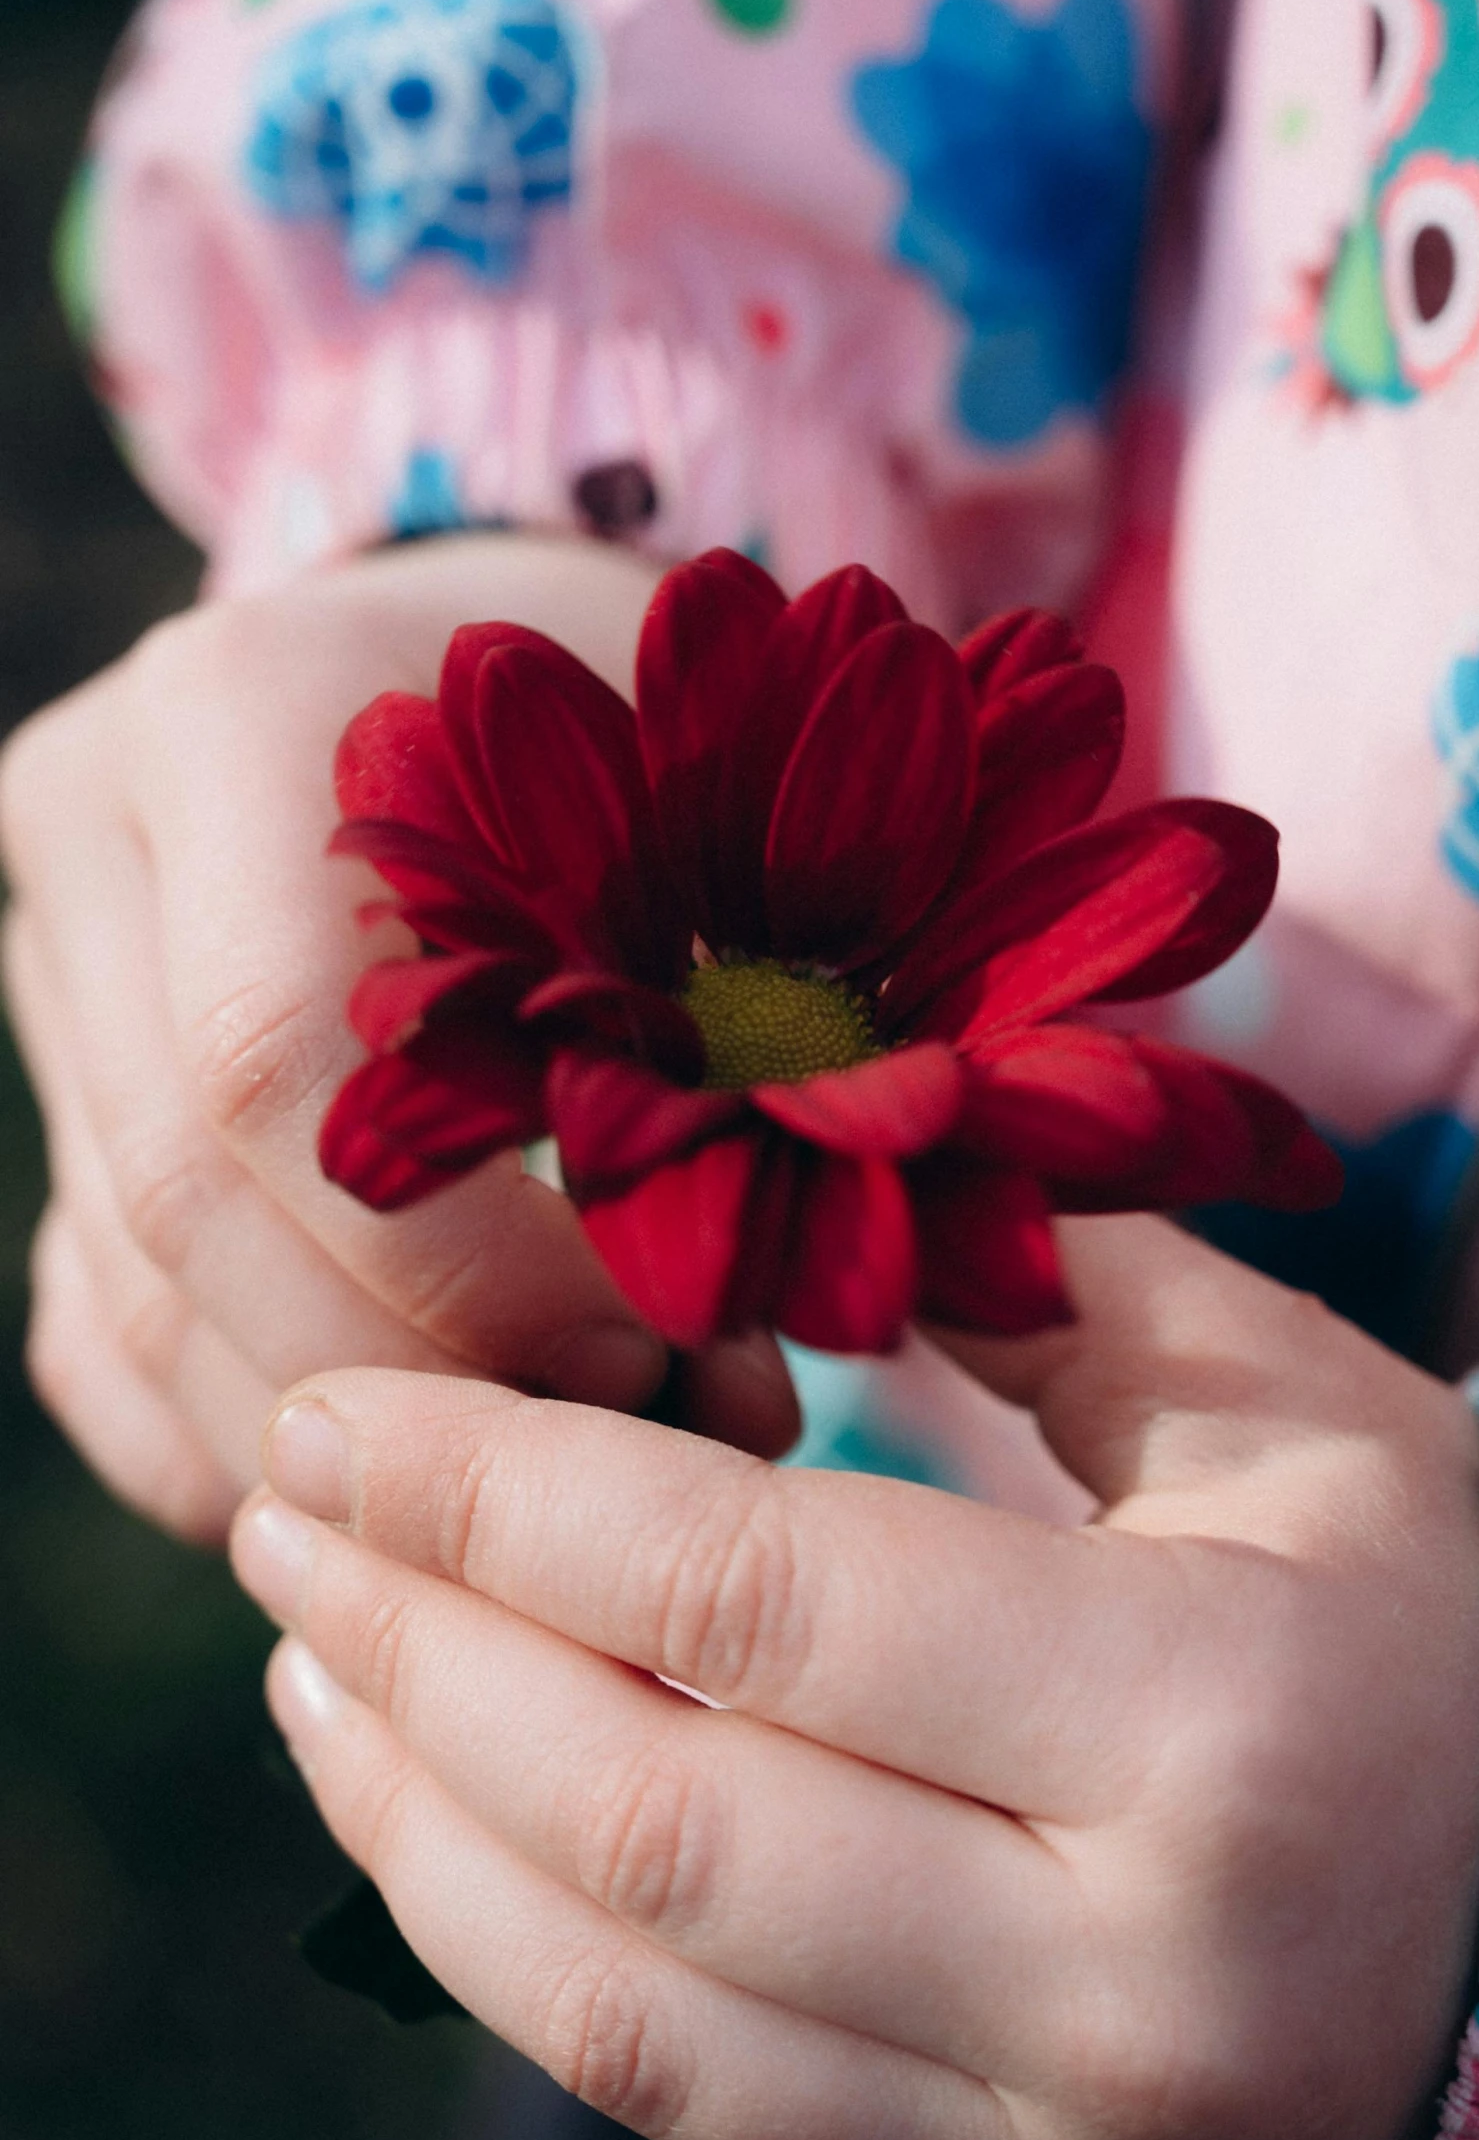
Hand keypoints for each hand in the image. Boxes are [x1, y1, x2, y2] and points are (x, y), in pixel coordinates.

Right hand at [0, 534, 799, 1540]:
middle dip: (410, 1386)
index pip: (279, 1070)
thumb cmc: (643, 723)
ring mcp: (49, 958)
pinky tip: (374, 1496)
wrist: (486, 643)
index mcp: (236, 709)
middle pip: (181, 1207)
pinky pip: (89, 1315)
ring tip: (551, 1492)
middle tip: (624, 1461)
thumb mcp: (700, 809)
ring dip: (341, 1439)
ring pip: (128, 1288)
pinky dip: (217, 1432)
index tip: (660, 1351)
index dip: (461, 1267)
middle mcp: (94, 825)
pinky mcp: (58, 1075)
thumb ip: (701, 1020)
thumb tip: (747, 1353)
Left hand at [229, 1214, 1478, 2139]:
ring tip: (314, 1659)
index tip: (336, 1413)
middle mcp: (1116, 1992)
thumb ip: (1043, 1288)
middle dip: (411, 1645)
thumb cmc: (1404, 1639)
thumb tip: (777, 1188)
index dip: (501, 1491)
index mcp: (1200, 1730)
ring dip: (414, 1819)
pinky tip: (443, 1818)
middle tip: (280, 1511)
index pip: (753, 1599)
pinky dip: (515, 1962)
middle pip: (646, 1821)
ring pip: (620, 2016)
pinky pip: (682, 2123)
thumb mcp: (1287, 1423)